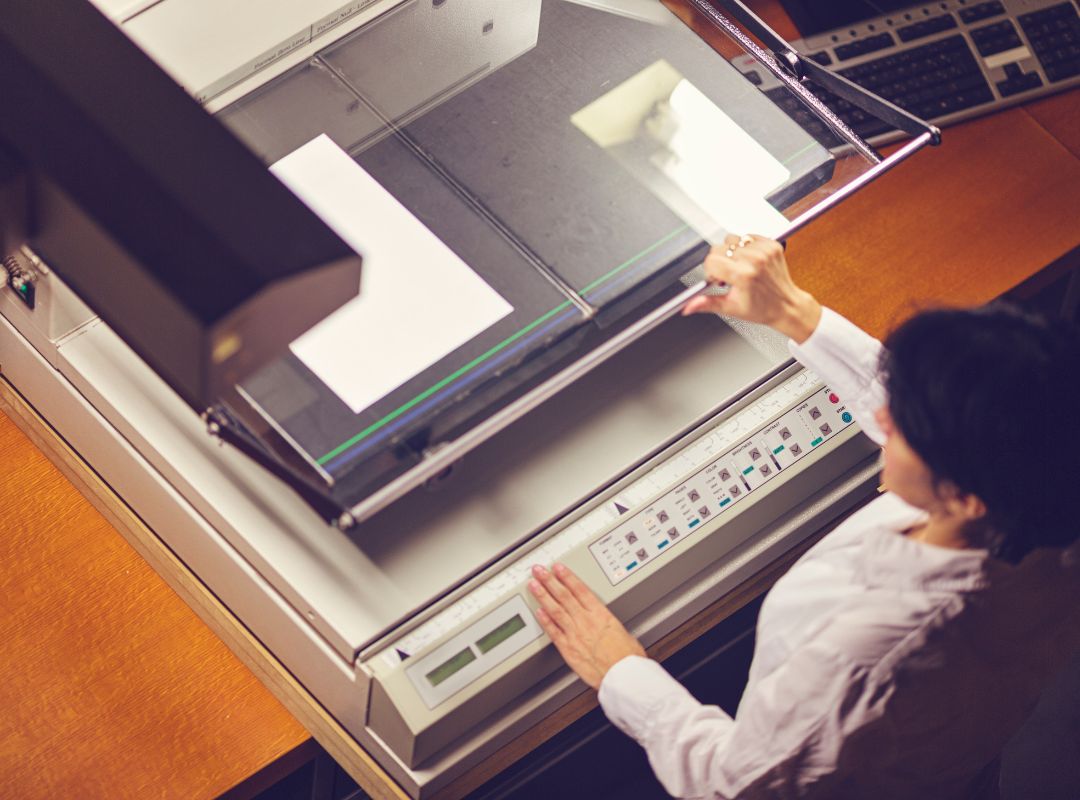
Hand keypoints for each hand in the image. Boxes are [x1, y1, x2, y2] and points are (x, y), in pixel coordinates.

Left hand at [528, 563, 645, 689]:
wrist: (623, 676)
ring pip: (555, 610)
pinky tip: (538, 612)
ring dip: (543, 596)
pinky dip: (544, 621)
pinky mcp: (568, 649)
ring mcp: (575, 634)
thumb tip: (609, 626)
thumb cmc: (628, 658)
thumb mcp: (623, 633)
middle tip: (539, 571)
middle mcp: (586, 621)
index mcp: (601, 614)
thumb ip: (610, 626)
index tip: (558, 568)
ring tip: (533, 585)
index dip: (567, 577)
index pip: (580, 590)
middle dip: (550, 581)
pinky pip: (553, 632)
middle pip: (564, 596)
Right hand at [682, 233, 821, 343]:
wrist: (787, 305)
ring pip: (733, 239)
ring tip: (741, 267)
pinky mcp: (771, 244)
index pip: (711, 260)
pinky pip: (748, 236)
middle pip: (719, 248)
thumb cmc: (762, 308)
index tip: (719, 279)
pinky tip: (751, 261)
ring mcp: (764, 250)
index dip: (711, 271)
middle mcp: (754, 260)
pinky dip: (746, 247)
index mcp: (743, 275)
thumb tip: (688, 306)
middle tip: (730, 275)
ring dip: (733, 252)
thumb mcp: (731, 308)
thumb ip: (706, 303)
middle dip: (720, 261)